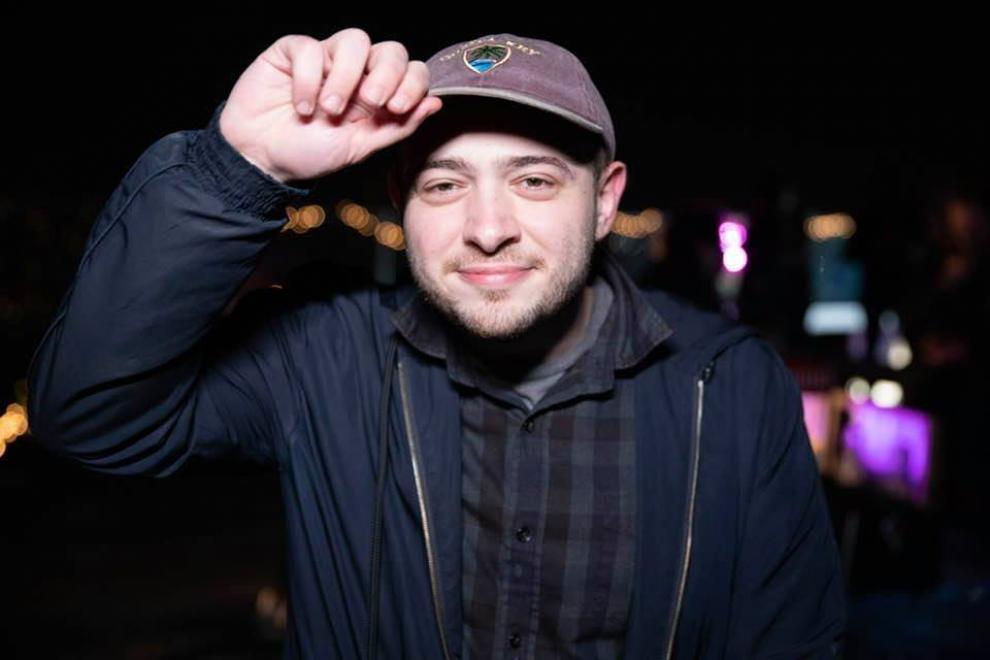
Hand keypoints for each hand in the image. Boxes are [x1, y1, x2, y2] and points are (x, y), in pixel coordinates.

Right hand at [218, 29, 441, 183]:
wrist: (263, 159)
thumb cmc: (310, 154)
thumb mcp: (360, 148)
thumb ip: (397, 127)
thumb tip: (435, 103)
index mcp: (378, 93)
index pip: (411, 71)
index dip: (412, 83)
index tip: (398, 107)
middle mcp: (356, 72)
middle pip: (390, 50)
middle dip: (387, 75)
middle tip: (371, 102)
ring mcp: (325, 58)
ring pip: (355, 40)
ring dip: (346, 77)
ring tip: (330, 110)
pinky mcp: (292, 52)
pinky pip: (310, 47)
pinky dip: (308, 79)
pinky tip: (301, 106)